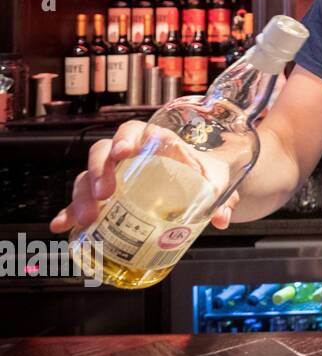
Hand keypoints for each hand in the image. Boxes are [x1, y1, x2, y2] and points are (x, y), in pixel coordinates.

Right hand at [49, 120, 240, 234]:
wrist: (200, 186)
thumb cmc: (205, 176)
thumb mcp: (218, 183)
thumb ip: (224, 196)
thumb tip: (221, 217)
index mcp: (157, 143)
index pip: (136, 130)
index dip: (127, 137)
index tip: (126, 151)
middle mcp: (131, 156)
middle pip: (104, 152)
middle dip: (100, 170)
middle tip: (106, 192)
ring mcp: (115, 175)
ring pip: (88, 175)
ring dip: (83, 195)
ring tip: (87, 218)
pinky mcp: (105, 197)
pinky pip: (81, 200)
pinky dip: (69, 212)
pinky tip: (62, 225)